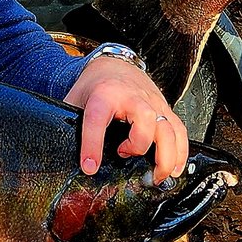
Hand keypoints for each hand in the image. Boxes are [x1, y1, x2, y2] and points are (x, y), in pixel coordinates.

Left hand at [64, 55, 187, 180]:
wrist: (114, 65)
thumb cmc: (95, 86)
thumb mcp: (76, 101)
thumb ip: (71, 124)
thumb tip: (61, 154)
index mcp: (104, 94)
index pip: (97, 119)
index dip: (92, 145)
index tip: (90, 166)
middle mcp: (133, 96)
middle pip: (145, 119)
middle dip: (140, 146)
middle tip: (127, 160)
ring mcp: (153, 102)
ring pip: (168, 128)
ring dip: (167, 156)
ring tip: (157, 176)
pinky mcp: (165, 109)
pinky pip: (180, 130)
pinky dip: (181, 152)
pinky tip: (174, 169)